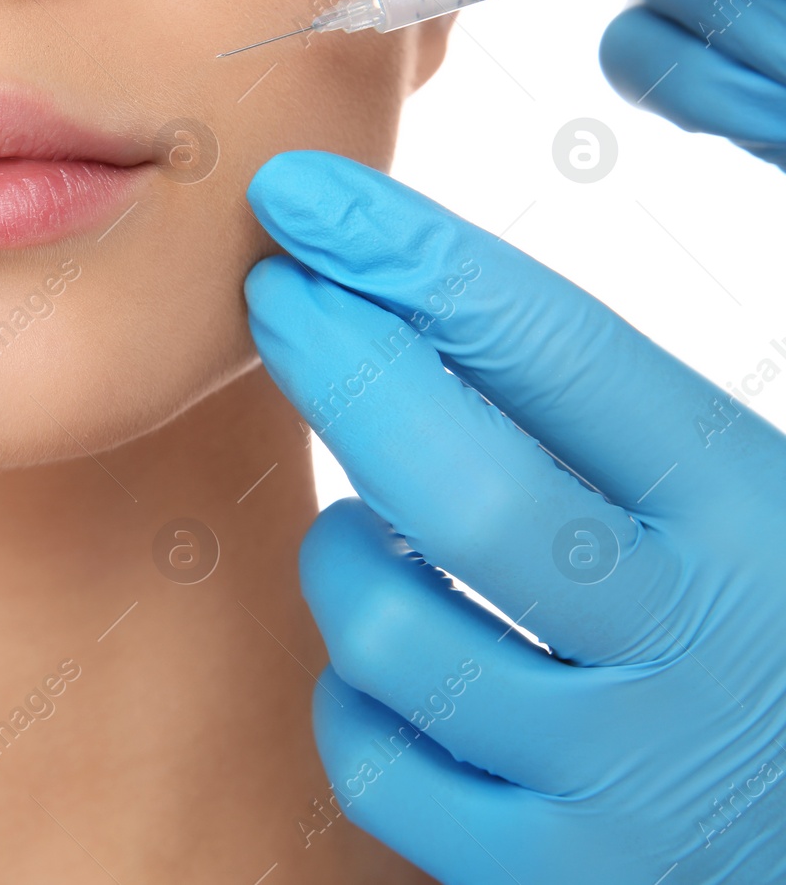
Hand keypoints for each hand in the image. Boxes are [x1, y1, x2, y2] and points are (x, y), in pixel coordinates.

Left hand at [243, 150, 785, 882]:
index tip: (303, 196)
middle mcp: (688, 642)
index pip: (561, 354)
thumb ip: (622, 403)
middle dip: (344, 369)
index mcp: (749, 509)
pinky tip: (387, 657)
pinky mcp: (554, 871)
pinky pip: (378, 767)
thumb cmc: (768, 614)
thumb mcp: (747, 488)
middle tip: (276, 290)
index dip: (412, 260)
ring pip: (392, 634)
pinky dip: (353, 695)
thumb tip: (425, 279)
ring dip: (342, 552)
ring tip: (367, 521)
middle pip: (463, 489)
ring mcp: (618, 774)